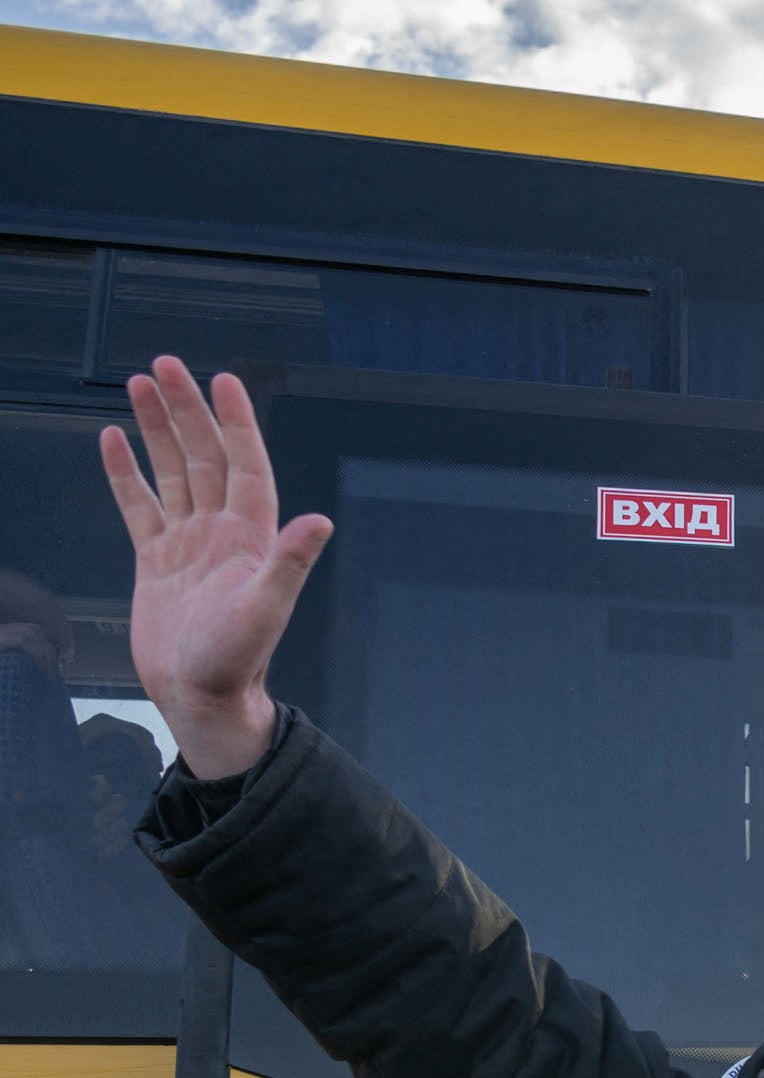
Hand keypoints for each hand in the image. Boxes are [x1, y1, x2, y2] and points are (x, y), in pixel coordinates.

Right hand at [99, 357, 331, 778]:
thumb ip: (289, 564)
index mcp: (251, 537)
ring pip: (172, 472)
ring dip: (158, 429)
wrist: (202, 697)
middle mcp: (222, 532)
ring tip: (140, 385)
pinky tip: (113, 439)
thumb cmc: (238, 661)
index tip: (222, 379)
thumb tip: (321, 522)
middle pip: (204, 456)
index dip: (235, 422)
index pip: (244, 464)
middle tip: (165, 365)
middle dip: (186, 409)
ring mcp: (188, 543)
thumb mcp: (264, 610)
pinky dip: (126, 472)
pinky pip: (139, 505)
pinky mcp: (157, 560)